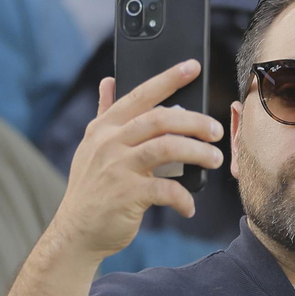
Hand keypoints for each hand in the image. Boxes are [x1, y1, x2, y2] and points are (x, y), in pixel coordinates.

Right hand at [50, 63, 223, 260]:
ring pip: (168, 148)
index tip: (193, 66)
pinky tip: (188, 206)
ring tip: (215, 160)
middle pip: (160, 120)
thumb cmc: (94, 186)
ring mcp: (117, 168)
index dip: (168, 79)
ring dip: (199, 154)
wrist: (77, 230)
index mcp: (105, 127)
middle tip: (217, 132)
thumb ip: (105, 114)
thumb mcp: (93, 146)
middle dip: (195, 122)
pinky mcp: (126, 194)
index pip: (140, 95)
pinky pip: (167, 189)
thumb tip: (108, 81)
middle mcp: (109, 143)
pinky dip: (184, 198)